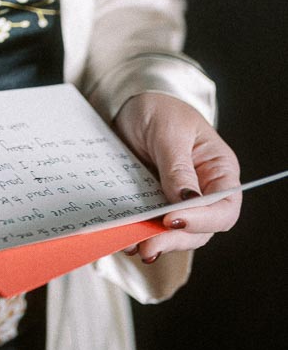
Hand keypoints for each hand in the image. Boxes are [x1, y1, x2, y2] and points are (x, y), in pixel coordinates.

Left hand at [112, 92, 240, 262]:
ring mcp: (179, 200)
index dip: (202, 220)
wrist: (129, 104)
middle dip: (175, 239)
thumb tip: (187, 202)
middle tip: (148, 245)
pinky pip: (153, 225)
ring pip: (177, 233)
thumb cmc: (158, 109)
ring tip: (133, 245)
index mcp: (219, 170)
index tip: (172, 219)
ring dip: (157, 242)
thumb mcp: (168, 132)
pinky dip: (141, 233)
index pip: (223, 208)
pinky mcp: (155, 203)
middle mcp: (204, 190)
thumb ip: (178, 168)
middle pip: (201, 229)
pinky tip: (126, 237)